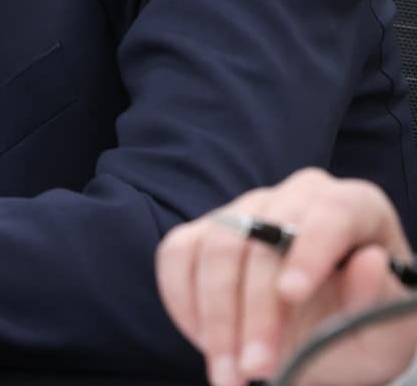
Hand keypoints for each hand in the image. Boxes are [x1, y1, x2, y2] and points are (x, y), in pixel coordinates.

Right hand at [156, 169, 416, 385]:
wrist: (322, 339)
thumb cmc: (362, 331)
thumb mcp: (388, 332)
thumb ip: (381, 301)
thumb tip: (371, 261)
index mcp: (356, 208)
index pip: (332, 211)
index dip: (309, 249)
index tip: (293, 296)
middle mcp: (297, 196)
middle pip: (261, 238)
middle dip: (255, 311)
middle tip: (257, 369)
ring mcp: (244, 210)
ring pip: (215, 248)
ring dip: (216, 318)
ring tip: (230, 374)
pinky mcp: (202, 231)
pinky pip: (176, 255)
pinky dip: (185, 303)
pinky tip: (208, 343)